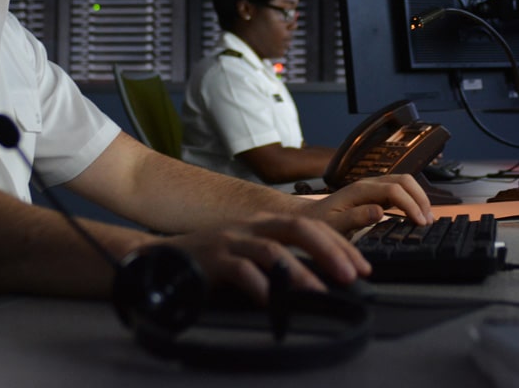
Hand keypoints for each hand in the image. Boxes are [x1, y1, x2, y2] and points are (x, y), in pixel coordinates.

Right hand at [168, 212, 370, 305]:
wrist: (162, 260)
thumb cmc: (211, 263)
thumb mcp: (248, 255)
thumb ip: (278, 262)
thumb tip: (319, 282)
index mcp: (262, 224)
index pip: (308, 225)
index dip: (338, 244)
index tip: (362, 266)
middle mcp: (249, 226)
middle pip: (297, 227)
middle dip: (329, 249)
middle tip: (353, 275)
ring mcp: (230, 240)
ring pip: (272, 250)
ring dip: (301, 272)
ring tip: (319, 293)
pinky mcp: (212, 259)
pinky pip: (241, 270)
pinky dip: (259, 285)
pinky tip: (271, 301)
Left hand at [304, 174, 433, 233]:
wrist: (309, 216)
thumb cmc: (320, 222)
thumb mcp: (334, 225)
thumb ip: (355, 218)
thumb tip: (379, 211)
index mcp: (359, 190)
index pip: (394, 189)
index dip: (411, 205)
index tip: (421, 223)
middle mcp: (367, 184)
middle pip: (403, 180)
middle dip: (420, 198)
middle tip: (428, 221)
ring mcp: (372, 186)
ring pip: (404, 182)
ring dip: (418, 197)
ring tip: (426, 219)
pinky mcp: (374, 193)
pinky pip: (399, 190)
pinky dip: (412, 200)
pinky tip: (416, 215)